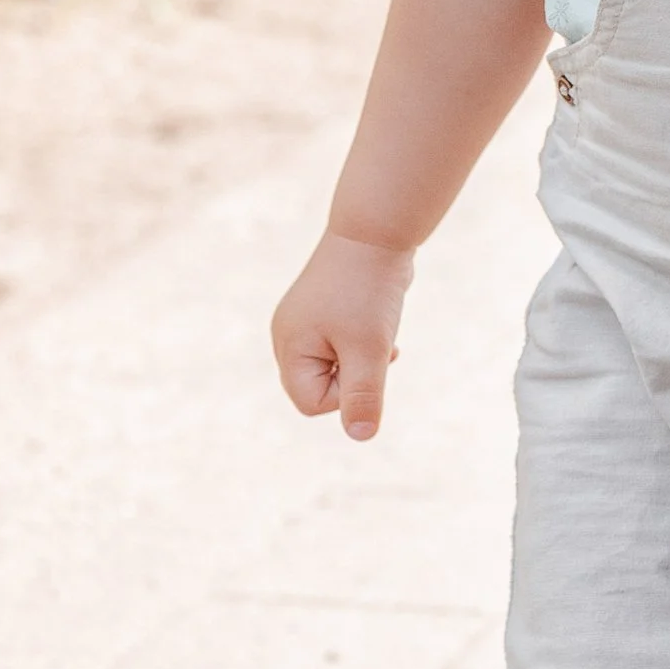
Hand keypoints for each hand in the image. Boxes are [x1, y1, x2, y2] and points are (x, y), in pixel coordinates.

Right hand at [271, 230, 412, 441]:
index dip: (345, 394)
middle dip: (355, 375)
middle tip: (373, 343)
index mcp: (289, 346)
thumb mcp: (369, 348)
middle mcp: (289, 335)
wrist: (377, 231)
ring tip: (377, 327)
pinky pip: (344, 346)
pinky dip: (366, 342)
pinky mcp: (326, 311)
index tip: (365, 359)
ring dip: (364, 357)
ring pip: (338, 366)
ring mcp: (306, 322)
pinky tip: (381, 323)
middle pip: (321, 388)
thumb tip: (361, 437)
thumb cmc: (369, 290)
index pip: (311, 403)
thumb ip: (364, 395)